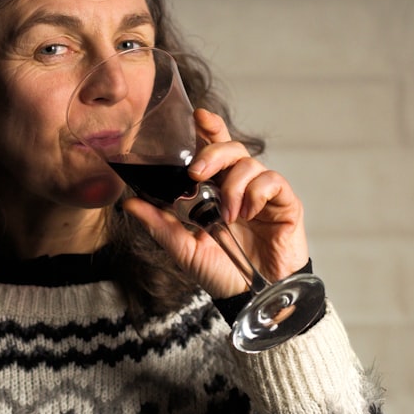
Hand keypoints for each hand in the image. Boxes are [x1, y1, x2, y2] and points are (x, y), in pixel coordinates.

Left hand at [122, 108, 309, 297]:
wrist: (255, 298)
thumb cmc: (223, 273)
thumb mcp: (184, 249)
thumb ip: (160, 224)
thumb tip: (128, 203)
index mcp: (217, 190)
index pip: (213, 149)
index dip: (209, 128)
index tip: (198, 116)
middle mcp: (240, 185)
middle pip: (231, 148)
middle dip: (212, 152)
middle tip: (197, 174)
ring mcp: (263, 193)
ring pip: (249, 163)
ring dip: (233, 187)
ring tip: (228, 216)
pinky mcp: (285, 203)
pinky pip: (272, 181)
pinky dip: (255, 194)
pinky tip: (248, 214)